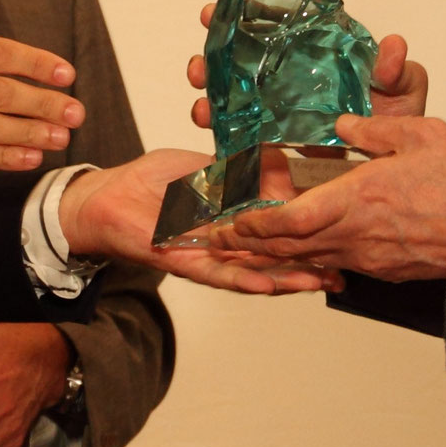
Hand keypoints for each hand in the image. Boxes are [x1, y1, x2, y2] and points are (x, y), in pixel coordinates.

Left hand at [59, 149, 341, 294]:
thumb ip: (237, 169)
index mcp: (230, 220)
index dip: (306, 232)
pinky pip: (216, 274)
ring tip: (318, 282)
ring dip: (285, 279)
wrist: (104, 198)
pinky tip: (267, 282)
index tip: (339, 230)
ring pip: (251, 273)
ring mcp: (205, 256)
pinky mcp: (183, 262)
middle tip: (342, 270)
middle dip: (307, 265)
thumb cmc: (148, 181)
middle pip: (272, 259)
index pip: (276, 229)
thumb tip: (278, 164)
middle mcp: (222, 245)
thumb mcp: (202, 166)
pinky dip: (241, 279)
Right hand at [186, 3, 428, 127]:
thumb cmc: (396, 124)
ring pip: (232, 98)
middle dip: (212, 58)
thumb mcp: (403, 92)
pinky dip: (221, 137)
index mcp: (314, 55)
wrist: (389, 172)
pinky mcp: (273, 147)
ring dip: (210, 98)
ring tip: (202, 107)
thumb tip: (393, 47)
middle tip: (199, 62)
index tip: (215, 11)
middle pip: (240, 60)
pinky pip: (239, 139)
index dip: (242, 16)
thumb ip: (397, 71)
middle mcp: (289, 80)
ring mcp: (278, 113)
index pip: (271, 27)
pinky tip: (215, 139)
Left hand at [204, 114, 445, 281]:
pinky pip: (337, 266)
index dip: (251, 225)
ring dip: (273, 257)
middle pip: (287, 248)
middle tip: (217, 242)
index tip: (227, 221)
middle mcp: (353, 236)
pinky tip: (302, 256)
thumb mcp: (418, 135)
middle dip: (248, 246)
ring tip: (243, 252)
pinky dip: (310, 262)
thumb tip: (342, 126)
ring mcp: (368, 258)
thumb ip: (372, 130)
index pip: (286, 221)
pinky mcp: (384, 269)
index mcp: (354, 200)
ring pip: (308, 261)